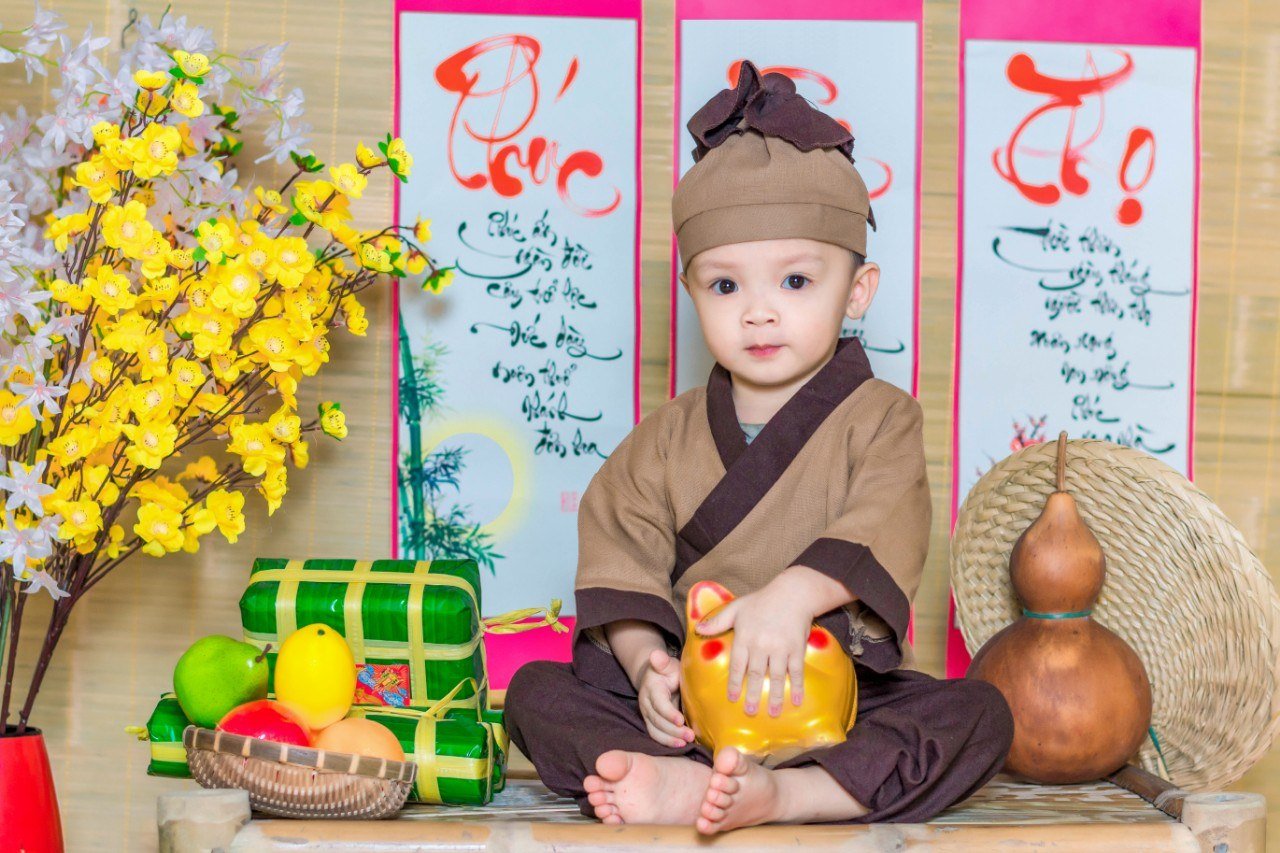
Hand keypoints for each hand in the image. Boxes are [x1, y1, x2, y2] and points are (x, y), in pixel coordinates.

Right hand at [636, 648, 695, 747]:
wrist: (656, 678)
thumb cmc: (667, 671)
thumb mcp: (668, 664)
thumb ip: (663, 662)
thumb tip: (655, 654)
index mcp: (652, 689)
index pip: (659, 703)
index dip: (669, 713)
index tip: (681, 720)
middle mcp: (646, 704)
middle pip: (658, 720)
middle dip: (673, 730)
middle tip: (690, 736)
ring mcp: (647, 715)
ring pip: (655, 731)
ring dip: (671, 739)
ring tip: (687, 743)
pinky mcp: (651, 723)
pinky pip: (657, 735)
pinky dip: (667, 742)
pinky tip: (681, 745)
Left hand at [695, 580, 811, 716]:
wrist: (792, 593)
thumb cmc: (761, 601)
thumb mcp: (736, 608)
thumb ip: (717, 621)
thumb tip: (697, 630)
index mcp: (745, 636)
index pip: (737, 664)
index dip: (733, 682)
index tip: (732, 697)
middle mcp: (762, 644)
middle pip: (755, 674)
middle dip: (753, 694)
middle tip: (750, 711)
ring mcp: (780, 648)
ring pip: (776, 676)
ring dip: (775, 696)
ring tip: (773, 713)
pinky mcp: (796, 648)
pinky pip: (796, 671)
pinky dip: (797, 686)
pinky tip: (797, 700)